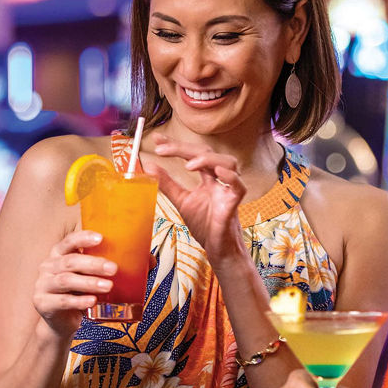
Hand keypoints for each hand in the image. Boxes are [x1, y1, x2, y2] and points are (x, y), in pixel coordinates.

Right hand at [32, 230, 115, 338]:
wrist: (60, 322)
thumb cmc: (78, 294)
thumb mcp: (89, 277)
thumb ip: (108, 267)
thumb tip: (147, 260)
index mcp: (59, 254)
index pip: (69, 241)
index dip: (83, 238)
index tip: (101, 238)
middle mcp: (48, 266)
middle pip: (70, 262)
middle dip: (93, 264)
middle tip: (114, 268)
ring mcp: (43, 285)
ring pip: (66, 280)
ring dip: (89, 282)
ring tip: (108, 286)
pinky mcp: (43, 303)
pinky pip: (62, 301)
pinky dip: (79, 301)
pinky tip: (92, 301)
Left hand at [147, 135, 245, 262]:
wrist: (217, 249)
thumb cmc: (205, 224)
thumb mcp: (181, 201)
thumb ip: (167, 184)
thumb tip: (149, 166)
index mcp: (208, 178)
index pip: (193, 154)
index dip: (176, 144)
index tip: (157, 138)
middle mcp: (220, 179)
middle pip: (208, 153)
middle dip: (185, 148)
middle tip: (163, 149)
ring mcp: (228, 190)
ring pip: (228, 163)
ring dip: (207, 159)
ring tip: (188, 164)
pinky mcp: (234, 204)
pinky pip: (238, 186)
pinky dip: (230, 177)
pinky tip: (216, 172)